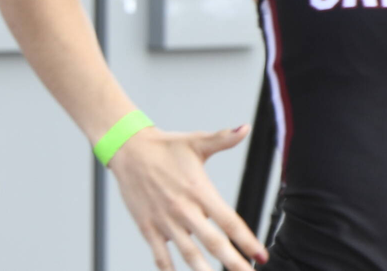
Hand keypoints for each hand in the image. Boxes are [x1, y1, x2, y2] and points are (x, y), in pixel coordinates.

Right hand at [109, 125, 267, 270]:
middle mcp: (183, 208)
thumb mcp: (195, 142)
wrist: (126, 148)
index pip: (228, 221)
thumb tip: (245, 129)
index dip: (247, 241)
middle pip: (213, 243)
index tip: (261, 256)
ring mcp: (164, 220)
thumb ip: (222, 138)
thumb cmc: (163, 146)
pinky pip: (160, 256)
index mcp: (198, 190)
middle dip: (233, 263)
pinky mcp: (148, 226)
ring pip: (189, 254)